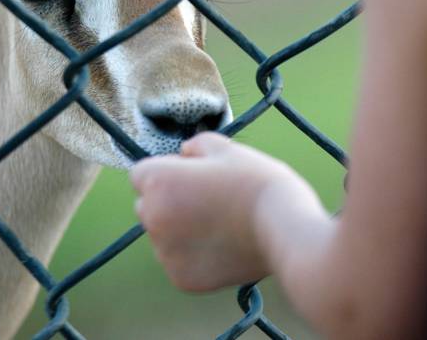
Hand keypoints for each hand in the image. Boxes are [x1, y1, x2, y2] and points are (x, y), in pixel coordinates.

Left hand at [130, 132, 318, 291]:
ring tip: (221, 224)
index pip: (141, 175)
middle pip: (147, 206)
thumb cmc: (257, 182)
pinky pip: (179, 262)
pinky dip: (195, 256)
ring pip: (163, 236)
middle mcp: (152, 218)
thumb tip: (183, 155)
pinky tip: (224, 245)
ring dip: (180, 230)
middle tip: (208, 200)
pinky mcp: (182, 279)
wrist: (285, 230)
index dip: (168, 171)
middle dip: (167, 202)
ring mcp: (166, 253)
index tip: (194, 175)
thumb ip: (194, 147)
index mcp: (158, 182)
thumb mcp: (225, 148)